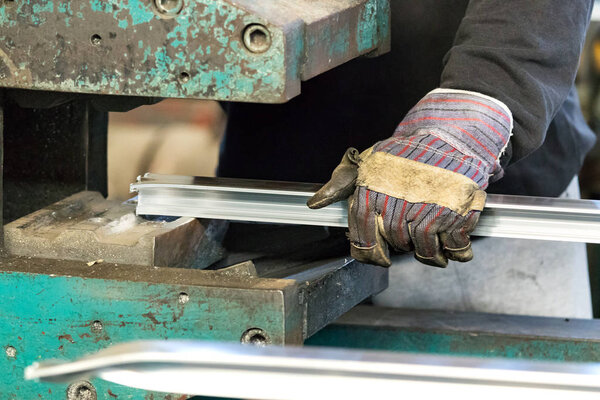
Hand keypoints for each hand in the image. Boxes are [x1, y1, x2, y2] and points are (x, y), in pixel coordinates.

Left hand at [308, 89, 511, 266]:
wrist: (449, 133)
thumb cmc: (405, 152)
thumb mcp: (367, 163)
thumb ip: (341, 184)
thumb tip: (315, 203)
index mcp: (372, 195)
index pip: (364, 240)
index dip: (371, 254)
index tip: (381, 258)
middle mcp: (399, 205)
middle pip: (397, 245)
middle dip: (403, 244)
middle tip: (411, 232)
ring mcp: (430, 210)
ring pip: (425, 252)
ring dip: (430, 255)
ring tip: (433, 244)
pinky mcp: (458, 213)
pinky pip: (455, 248)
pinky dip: (457, 252)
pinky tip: (454, 244)